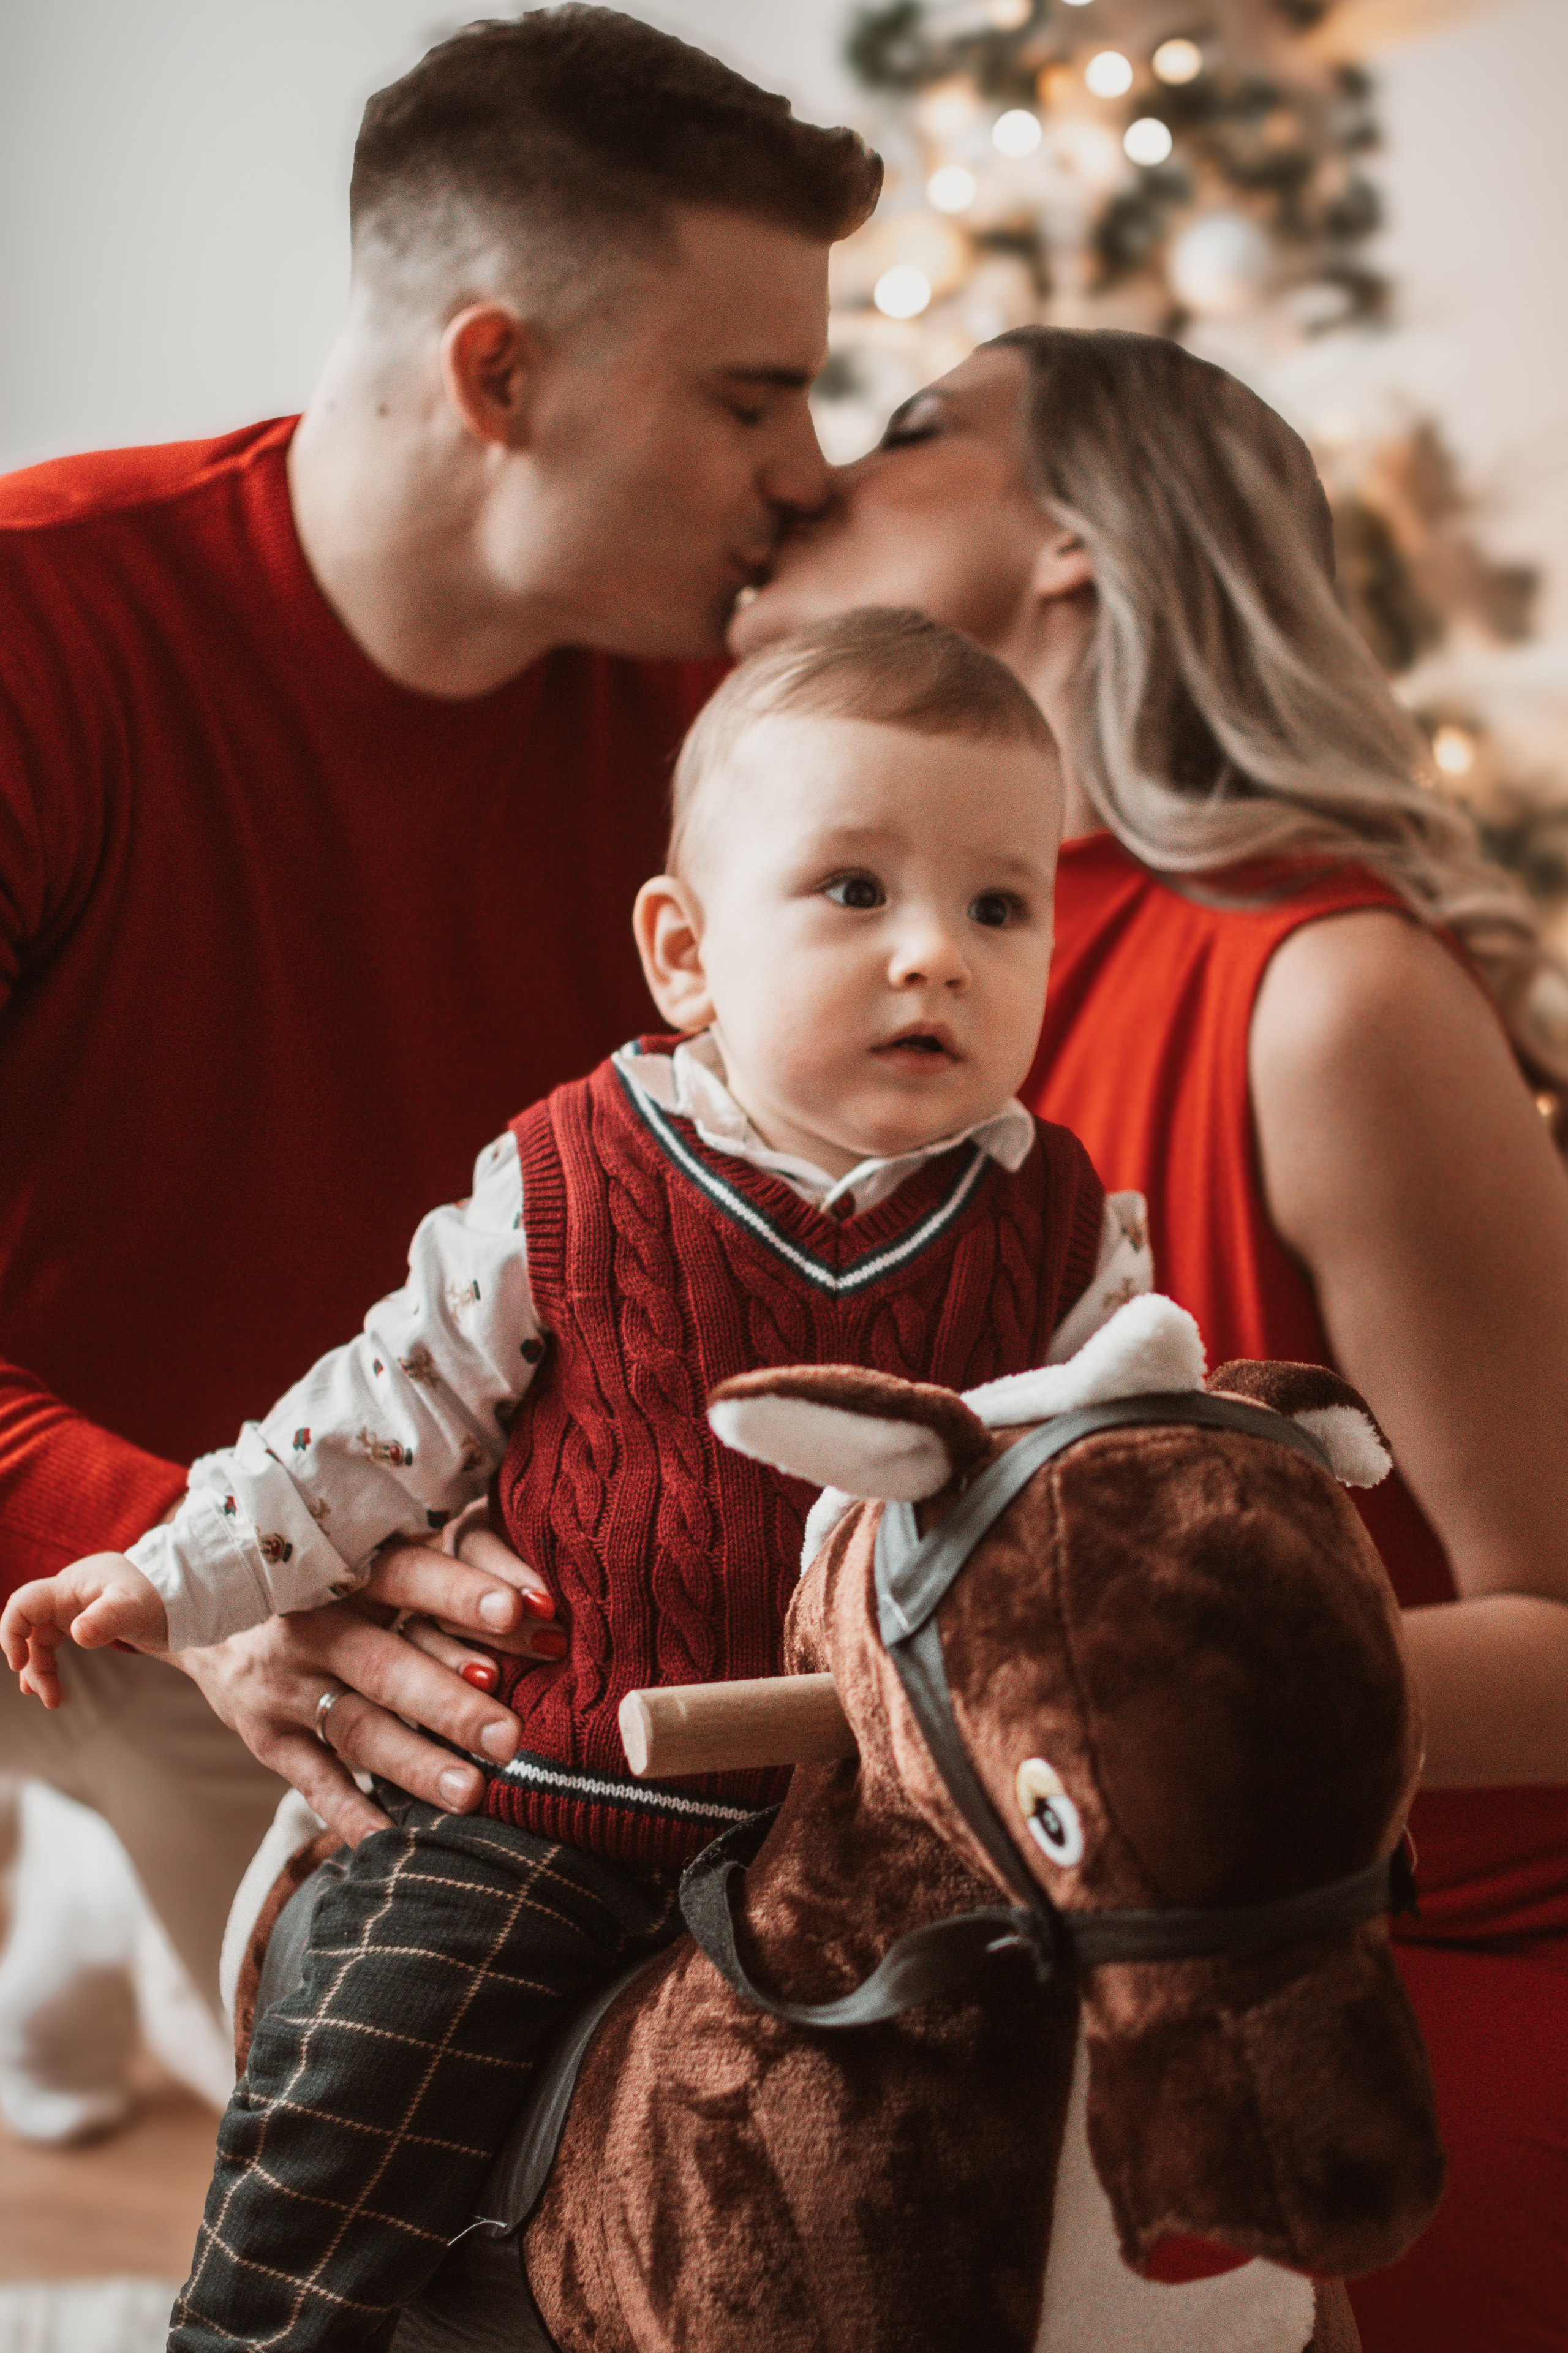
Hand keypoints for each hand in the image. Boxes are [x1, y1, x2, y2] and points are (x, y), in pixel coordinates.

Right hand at [2, 1552, 169, 1708]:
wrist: (185, 1598)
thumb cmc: (160, 1597)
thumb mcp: (136, 1608)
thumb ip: (109, 1618)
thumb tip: (78, 1634)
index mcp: (71, 1585)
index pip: (24, 1604)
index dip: (11, 1632)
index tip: (19, 1664)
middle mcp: (68, 1594)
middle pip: (30, 1628)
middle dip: (32, 1663)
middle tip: (48, 1696)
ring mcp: (75, 1608)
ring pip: (40, 1640)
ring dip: (40, 1670)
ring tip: (52, 1700)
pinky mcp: (85, 1622)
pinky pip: (54, 1644)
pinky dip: (49, 1665)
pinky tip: (48, 1686)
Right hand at [170, 1537, 561, 1846]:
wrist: (214, 1615)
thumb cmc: (331, 1586)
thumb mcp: (369, 1564)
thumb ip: (445, 1579)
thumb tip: (543, 1607)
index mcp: (345, 1570)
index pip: (406, 1573)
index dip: (459, 1590)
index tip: (518, 1610)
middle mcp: (311, 1625)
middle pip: (385, 1665)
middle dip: (449, 1703)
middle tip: (510, 1736)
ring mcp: (284, 1685)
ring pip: (355, 1728)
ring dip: (413, 1763)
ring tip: (471, 1794)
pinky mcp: (268, 1736)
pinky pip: (311, 1780)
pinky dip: (349, 1812)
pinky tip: (391, 1838)